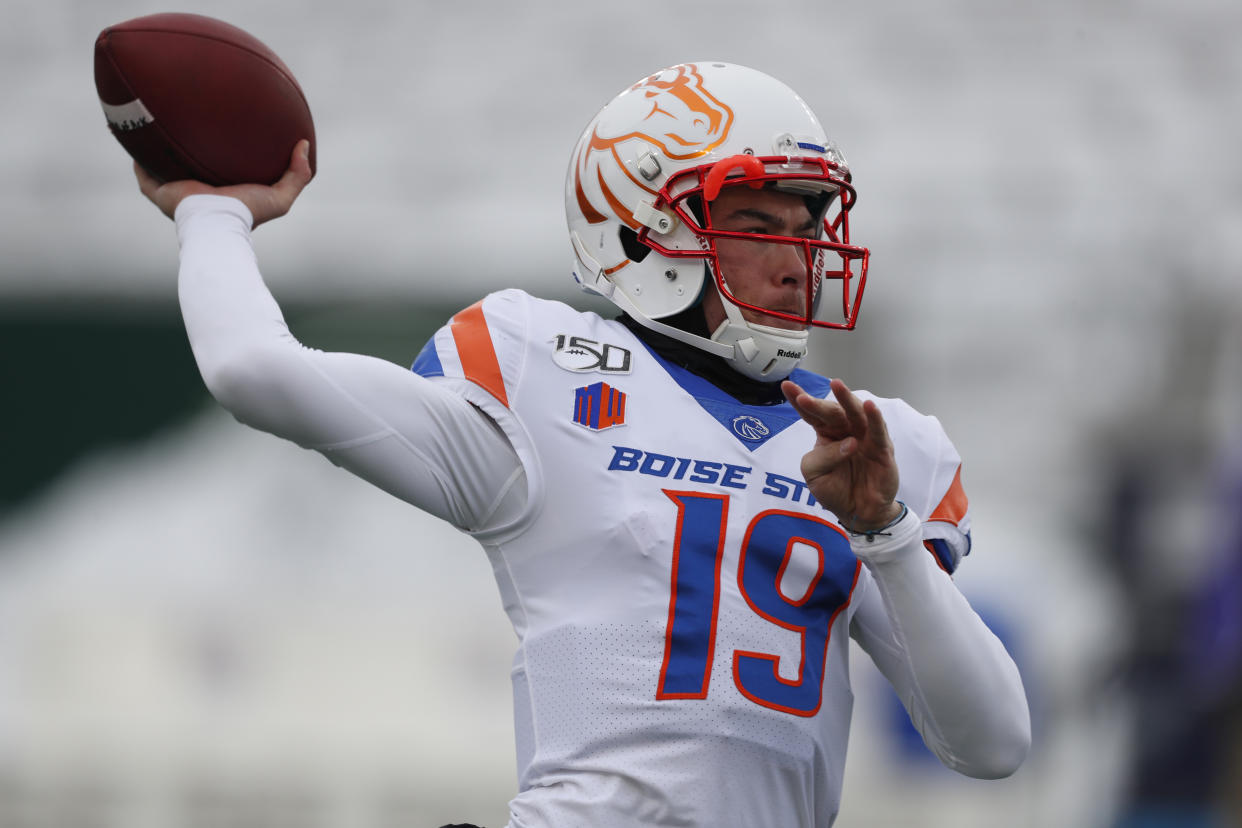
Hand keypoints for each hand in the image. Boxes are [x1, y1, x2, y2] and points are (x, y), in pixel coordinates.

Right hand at [134, 139, 313, 228]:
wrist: (219, 223)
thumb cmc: (248, 213)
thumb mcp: (281, 197)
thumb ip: (297, 174)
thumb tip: (304, 144)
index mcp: (220, 192)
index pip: (216, 169)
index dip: (216, 152)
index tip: (219, 132)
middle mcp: (196, 192)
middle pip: (186, 165)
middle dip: (184, 147)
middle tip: (185, 121)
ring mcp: (175, 192)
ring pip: (161, 167)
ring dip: (156, 149)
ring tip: (153, 122)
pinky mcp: (159, 193)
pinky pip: (142, 174)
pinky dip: (137, 159)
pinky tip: (133, 136)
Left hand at [781, 378, 901, 531]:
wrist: (857, 512)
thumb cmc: (835, 489)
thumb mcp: (814, 475)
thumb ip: (822, 457)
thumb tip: (848, 444)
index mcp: (826, 434)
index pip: (811, 414)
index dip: (800, 400)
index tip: (787, 386)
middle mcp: (846, 431)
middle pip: (832, 411)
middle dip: (818, 402)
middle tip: (804, 396)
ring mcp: (864, 437)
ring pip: (855, 414)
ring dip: (846, 399)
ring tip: (836, 386)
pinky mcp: (882, 448)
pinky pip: (878, 431)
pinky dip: (875, 418)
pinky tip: (869, 406)